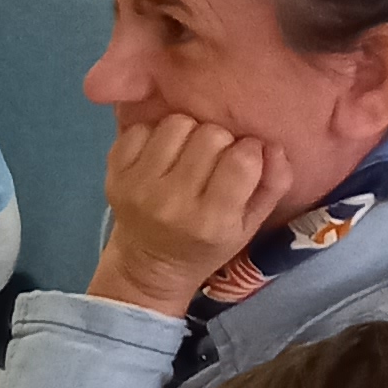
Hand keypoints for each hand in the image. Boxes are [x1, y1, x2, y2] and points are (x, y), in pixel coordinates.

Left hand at [90, 115, 288, 319]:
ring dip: (189, 133)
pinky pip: (142, 128)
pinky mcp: (114, 173)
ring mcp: (138, 187)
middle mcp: (171, 203)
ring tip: (188, 154)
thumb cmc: (207, 243)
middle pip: (210, 135)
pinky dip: (155, 135)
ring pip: (177, 123)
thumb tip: (273, 145)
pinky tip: (162, 156)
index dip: (250, 150)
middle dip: (221, 141)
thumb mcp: (250, 225)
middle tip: (215, 160)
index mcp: (212, 222)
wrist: (148, 264)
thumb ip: (272, 185)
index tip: (245, 159)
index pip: (242, 160)